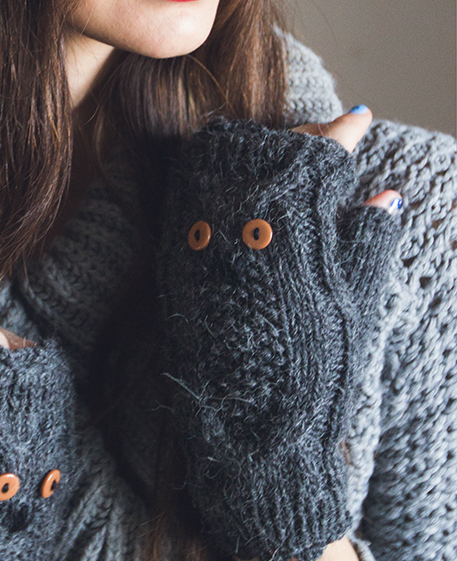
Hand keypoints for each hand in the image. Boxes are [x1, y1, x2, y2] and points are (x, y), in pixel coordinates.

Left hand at [157, 106, 401, 560]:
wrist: (251, 441)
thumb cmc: (315, 382)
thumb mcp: (353, 309)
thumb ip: (366, 245)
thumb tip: (386, 195)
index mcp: (293, 237)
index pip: (316, 162)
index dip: (339, 137)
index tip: (356, 119)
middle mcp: (238, 231)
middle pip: (264, 155)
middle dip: (296, 141)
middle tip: (323, 138)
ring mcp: (200, 244)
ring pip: (222, 166)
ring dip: (254, 155)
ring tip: (283, 159)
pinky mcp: (173, 264)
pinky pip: (192, 197)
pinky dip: (219, 181)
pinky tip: (239, 186)